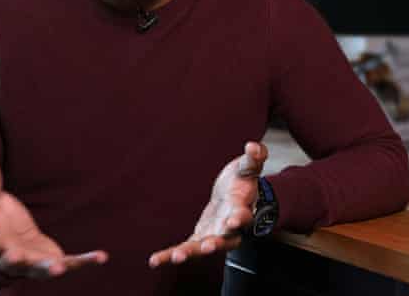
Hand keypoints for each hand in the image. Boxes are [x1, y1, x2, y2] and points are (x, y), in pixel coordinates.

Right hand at [0, 155, 107, 278]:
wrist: (10, 247)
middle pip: (10, 261)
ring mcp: (33, 263)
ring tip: (57, 269)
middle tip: (14, 256)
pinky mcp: (53, 262)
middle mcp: (11, 257)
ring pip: (39, 269)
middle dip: (12, 259)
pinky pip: (71, 264)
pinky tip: (102, 257)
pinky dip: (86, 261)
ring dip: (48, 269)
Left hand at [148, 141, 267, 267]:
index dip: (240, 218)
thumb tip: (253, 146)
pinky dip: (170, 256)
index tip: (235, 220)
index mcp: (242, 207)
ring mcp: (215, 235)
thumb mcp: (247, 167)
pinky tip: (155, 261)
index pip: (244, 214)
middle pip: (226, 239)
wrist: (235, 195)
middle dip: (217, 243)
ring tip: (177, 258)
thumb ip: (253, 158)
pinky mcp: (200, 238)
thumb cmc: (242, 180)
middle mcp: (230, 227)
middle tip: (208, 247)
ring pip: (204, 248)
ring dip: (191, 253)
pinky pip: (185, 249)